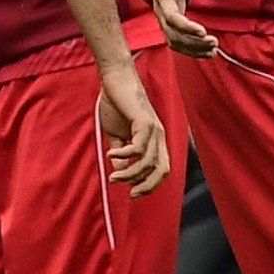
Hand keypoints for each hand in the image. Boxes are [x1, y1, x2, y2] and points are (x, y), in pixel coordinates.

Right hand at [96, 64, 171, 197]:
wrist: (115, 80)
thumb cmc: (115, 104)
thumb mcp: (115, 134)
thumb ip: (120, 152)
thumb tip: (119, 170)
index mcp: (155, 140)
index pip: (161, 169)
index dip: (150, 183)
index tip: (132, 192)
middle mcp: (159, 136)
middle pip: (162, 169)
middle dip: (148, 185)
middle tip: (130, 193)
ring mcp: (154, 130)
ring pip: (147, 161)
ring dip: (130, 173)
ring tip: (113, 176)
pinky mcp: (145, 123)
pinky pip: (138, 148)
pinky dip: (124, 155)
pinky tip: (111, 154)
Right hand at [152, 0, 215, 54]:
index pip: (171, 17)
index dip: (186, 27)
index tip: (203, 31)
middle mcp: (161, 12)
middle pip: (173, 34)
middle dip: (194, 41)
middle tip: (214, 42)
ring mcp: (164, 21)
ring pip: (174, 42)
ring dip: (193, 49)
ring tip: (213, 49)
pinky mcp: (170, 26)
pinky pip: (177, 43)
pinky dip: (191, 51)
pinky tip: (207, 52)